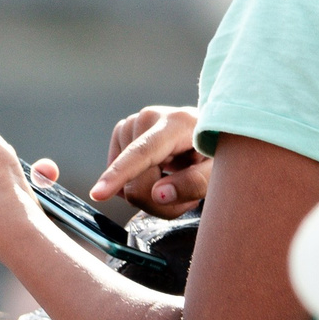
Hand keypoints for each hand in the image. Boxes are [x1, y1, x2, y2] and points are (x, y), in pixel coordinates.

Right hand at [92, 106, 210, 216]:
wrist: (210, 129)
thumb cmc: (218, 151)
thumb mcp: (220, 171)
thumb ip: (195, 183)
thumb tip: (158, 194)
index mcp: (177, 123)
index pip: (144, 152)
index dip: (121, 175)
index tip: (98, 194)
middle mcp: (148, 117)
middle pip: (135, 182)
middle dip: (157, 201)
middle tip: (186, 196)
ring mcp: (131, 122)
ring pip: (125, 185)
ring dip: (149, 194)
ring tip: (175, 179)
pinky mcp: (122, 131)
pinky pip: (118, 177)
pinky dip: (135, 184)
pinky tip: (156, 173)